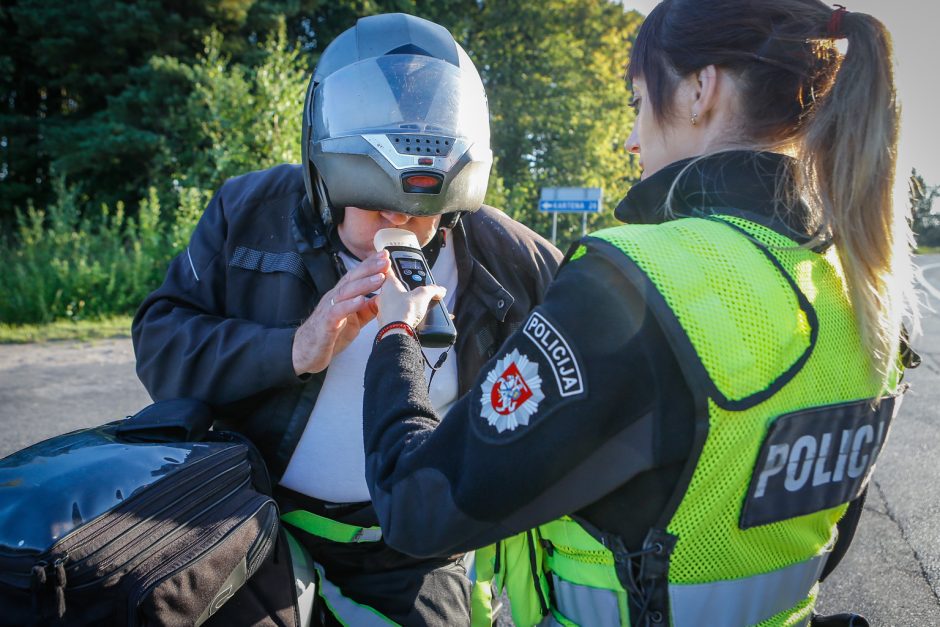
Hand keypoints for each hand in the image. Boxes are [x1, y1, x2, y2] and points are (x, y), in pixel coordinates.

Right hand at [291, 250, 389, 374]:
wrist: (306, 353)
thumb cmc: (329, 334)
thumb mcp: (353, 321)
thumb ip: (367, 310)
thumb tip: (384, 300)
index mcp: (341, 296)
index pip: (356, 276)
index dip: (370, 265)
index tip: (385, 255)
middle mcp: (334, 298)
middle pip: (352, 279)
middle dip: (369, 268)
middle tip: (385, 260)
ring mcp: (329, 309)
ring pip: (346, 292)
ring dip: (363, 284)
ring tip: (379, 278)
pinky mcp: (325, 324)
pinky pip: (337, 312)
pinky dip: (349, 305)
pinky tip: (361, 300)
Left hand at [376, 266, 445, 329]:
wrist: (396, 333)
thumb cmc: (403, 311)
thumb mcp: (423, 295)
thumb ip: (432, 290)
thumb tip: (439, 289)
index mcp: (389, 285)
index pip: (388, 270)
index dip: (391, 265)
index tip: (391, 261)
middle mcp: (383, 296)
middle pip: (392, 287)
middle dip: (403, 287)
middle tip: (413, 286)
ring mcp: (384, 309)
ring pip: (393, 301)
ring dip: (403, 301)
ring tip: (415, 303)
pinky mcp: (387, 322)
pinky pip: (395, 314)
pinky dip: (403, 314)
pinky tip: (411, 316)